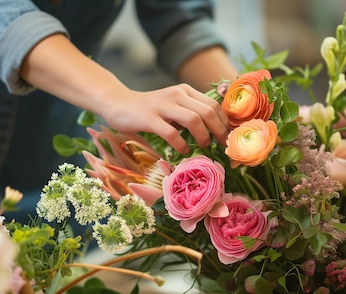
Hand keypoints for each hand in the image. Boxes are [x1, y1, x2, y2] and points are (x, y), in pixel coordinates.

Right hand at [100, 84, 230, 153]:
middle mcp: (176, 95)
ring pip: (193, 119)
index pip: (214, 104)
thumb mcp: (172, 105)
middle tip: (222, 145)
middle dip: (219, 131)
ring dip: (203, 136)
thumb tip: (214, 130)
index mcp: (185, 91)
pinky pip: (171, 132)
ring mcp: (162, 106)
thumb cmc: (148, 109)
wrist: (117, 103)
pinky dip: (181, 144)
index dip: (225, 122)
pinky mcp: (149, 118)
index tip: (228, 137)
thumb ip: (189, 112)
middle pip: (208, 111)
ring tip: (204, 146)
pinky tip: (182, 151)